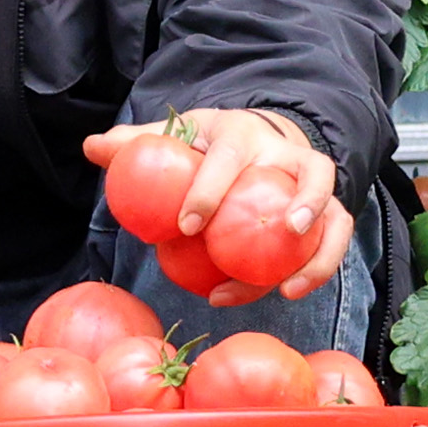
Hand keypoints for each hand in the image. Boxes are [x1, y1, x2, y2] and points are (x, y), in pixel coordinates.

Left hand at [81, 106, 351, 307]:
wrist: (256, 138)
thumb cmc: (207, 145)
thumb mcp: (177, 137)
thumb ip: (137, 144)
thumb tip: (92, 146)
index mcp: (241, 133)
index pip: (228, 157)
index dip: (209, 189)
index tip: (186, 226)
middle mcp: (286, 153)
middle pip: (306, 171)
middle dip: (300, 202)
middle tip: (275, 236)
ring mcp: (312, 181)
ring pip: (334, 208)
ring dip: (322, 246)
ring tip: (291, 285)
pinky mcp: (328, 208)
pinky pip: (335, 236)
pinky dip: (320, 265)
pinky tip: (289, 293)